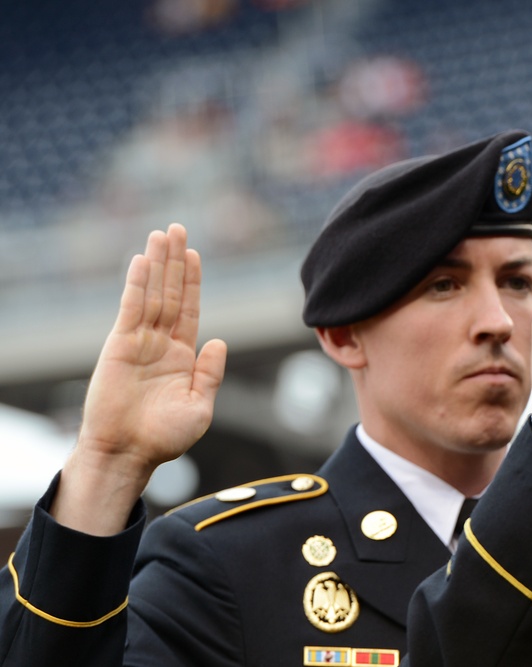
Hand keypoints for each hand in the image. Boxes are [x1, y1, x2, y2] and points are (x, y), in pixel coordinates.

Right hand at [52, 224, 226, 534]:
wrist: (128, 455)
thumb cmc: (164, 438)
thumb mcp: (200, 405)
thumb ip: (210, 373)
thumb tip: (219, 340)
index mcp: (182, 356)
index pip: (190, 309)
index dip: (192, 281)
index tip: (194, 254)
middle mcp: (160, 344)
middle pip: (170, 293)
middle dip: (174, 262)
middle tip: (177, 229)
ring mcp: (139, 342)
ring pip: (151, 294)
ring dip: (157, 264)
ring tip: (162, 234)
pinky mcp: (119, 346)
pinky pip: (131, 309)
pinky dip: (137, 285)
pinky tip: (141, 261)